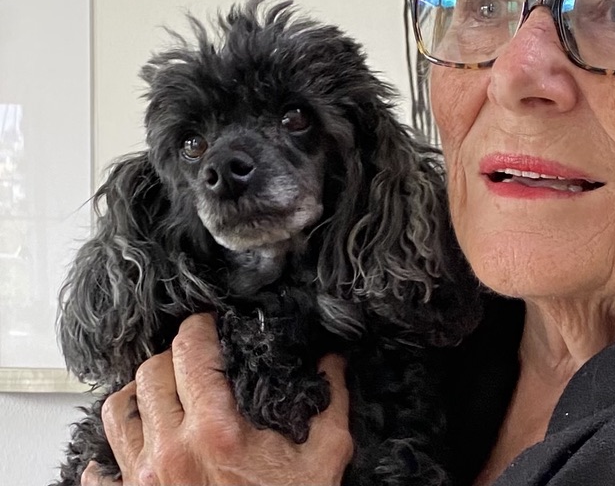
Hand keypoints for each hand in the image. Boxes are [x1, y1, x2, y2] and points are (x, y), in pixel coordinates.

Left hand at [81, 313, 351, 485]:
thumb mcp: (323, 459)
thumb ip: (331, 404)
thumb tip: (334, 364)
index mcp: (216, 431)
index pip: (191, 352)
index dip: (200, 327)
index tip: (210, 323)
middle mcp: (171, 450)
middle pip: (150, 373)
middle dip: (173, 355)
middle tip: (194, 355)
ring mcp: (143, 478)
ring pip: (118, 410)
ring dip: (139, 392)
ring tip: (162, 390)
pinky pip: (101, 471)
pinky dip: (109, 454)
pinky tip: (132, 446)